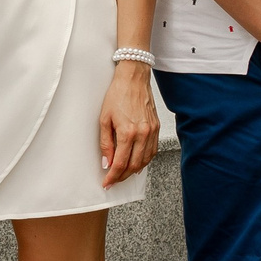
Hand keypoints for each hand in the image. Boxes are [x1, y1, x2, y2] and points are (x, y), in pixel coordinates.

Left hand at [96, 62, 158, 187]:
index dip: (113, 176)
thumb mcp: (104, 119)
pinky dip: (144, 160)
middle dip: (122, 176)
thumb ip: (106, 143)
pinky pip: (152, 150)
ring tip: (123, 173)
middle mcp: (143, 133)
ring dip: (134, 170)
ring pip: (145, 160)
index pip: (120, 163)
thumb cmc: (117, 95)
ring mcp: (151, 131)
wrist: (133, 79)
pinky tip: (137, 162)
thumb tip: (107, 161)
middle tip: (114, 180)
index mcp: (128, 132)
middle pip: (134, 165)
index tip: (107, 182)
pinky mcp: (156, 127)